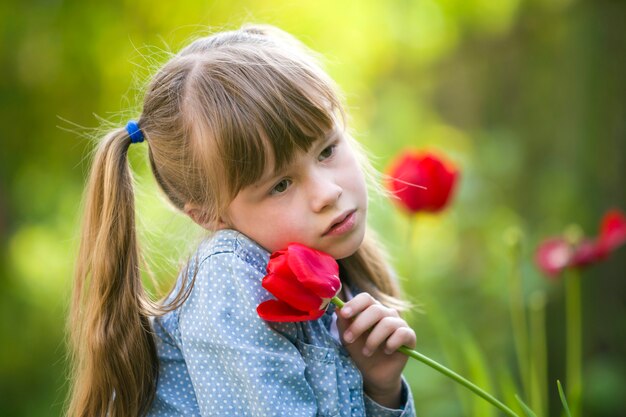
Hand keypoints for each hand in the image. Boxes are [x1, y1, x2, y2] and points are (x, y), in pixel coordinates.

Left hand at [336, 292, 415, 407]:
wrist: (374, 374)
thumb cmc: (360, 352)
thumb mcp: (348, 339)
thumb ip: (343, 323)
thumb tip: (337, 307)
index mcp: (371, 309)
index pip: (365, 298)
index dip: (355, 304)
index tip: (344, 314)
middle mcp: (387, 313)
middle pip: (375, 310)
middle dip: (359, 325)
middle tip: (348, 339)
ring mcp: (399, 324)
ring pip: (387, 324)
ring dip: (373, 340)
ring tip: (366, 352)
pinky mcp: (410, 337)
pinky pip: (402, 334)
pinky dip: (392, 343)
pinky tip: (386, 351)